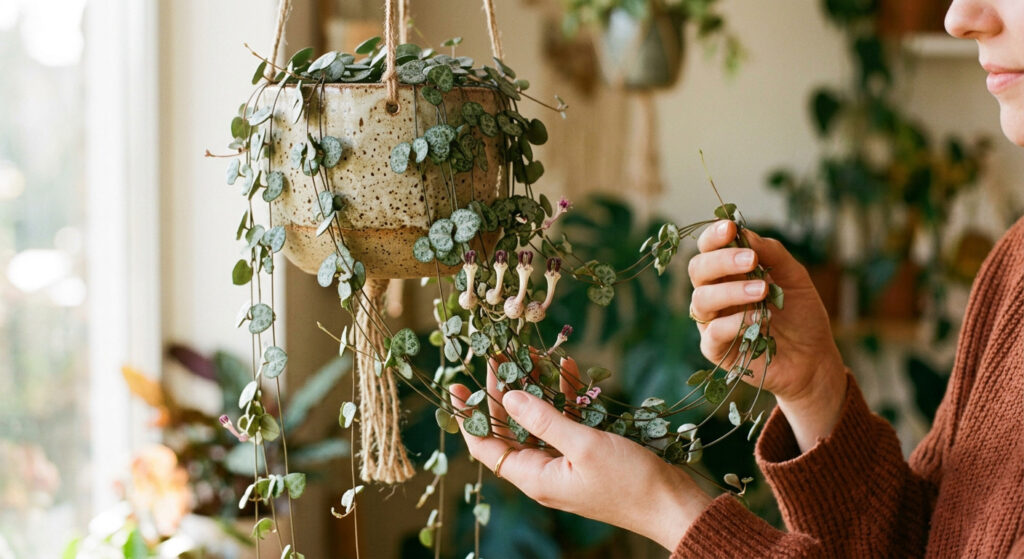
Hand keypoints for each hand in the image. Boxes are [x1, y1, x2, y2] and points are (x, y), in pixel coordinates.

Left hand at [450, 358, 710, 550]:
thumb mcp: (583, 446)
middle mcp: (546, 470)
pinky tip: (569, 367)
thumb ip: (544, 419)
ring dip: (538, 388)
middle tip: (497, 357)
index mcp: (536, 477)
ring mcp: (568, 461)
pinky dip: (567, 395)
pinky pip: (569, 420)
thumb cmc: (630, 482)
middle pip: (512, 428)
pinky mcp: (589, 452)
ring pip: (542, 419)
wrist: (675, 504)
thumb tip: (509, 396)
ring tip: (531, 354)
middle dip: (505, 392)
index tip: (456, 386)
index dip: (469, 416)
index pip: (487, 447)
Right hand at [687, 220, 846, 450]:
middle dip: (721, 261)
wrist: (814, 358)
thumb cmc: (801, 314)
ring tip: (763, 291)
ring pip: (701, 299)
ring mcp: (713, 322)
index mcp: (729, 273)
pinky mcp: (716, 349)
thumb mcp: (794, 277)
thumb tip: (746, 234)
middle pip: (698, 270)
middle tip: (751, 260)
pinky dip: (734, 322)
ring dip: (730, 291)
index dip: (714, 237)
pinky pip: (713, 332)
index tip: (731, 228)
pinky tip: (759, 319)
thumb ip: (772, 254)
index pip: (709, 249)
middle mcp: (715, 294)